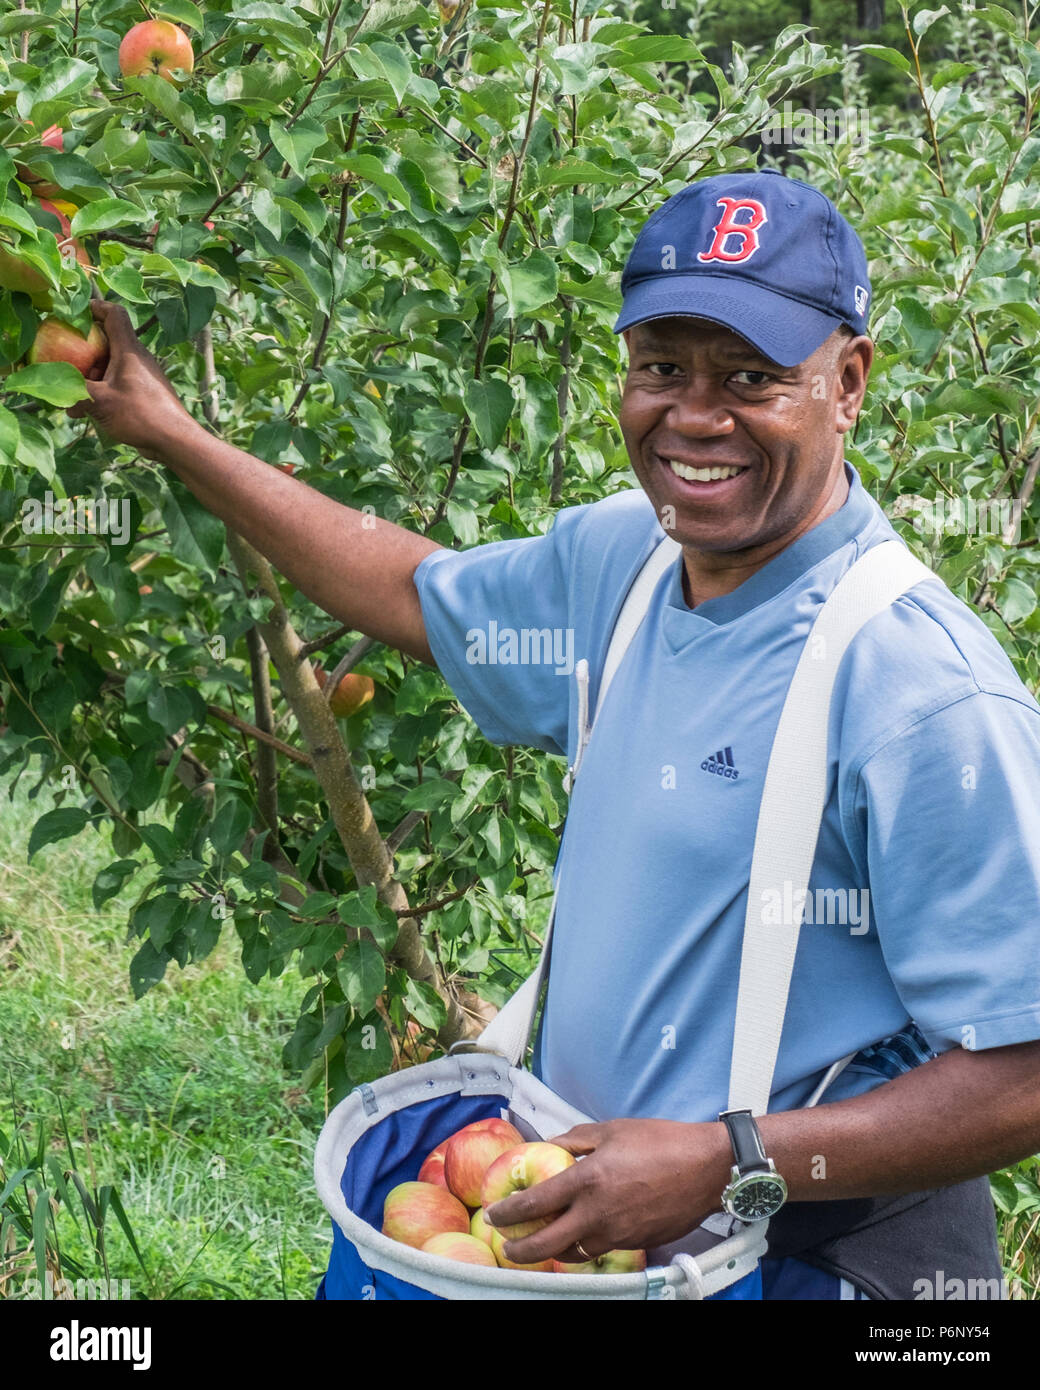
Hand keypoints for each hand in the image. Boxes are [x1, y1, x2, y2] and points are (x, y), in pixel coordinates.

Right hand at [67, 299, 202, 460]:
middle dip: (84, 353)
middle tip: (68, 368)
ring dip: (90, 379)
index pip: (114, 315)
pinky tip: (85, 413)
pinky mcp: (144, 393)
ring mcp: (142, 376)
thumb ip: (75, 390)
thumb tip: (55, 386)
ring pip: (110, 367)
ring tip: (73, 401)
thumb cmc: (141, 415)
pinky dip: (101, 393)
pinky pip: (117, 385)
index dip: (96, 307)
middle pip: (107, 342)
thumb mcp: (100, 402)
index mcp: (128, 350)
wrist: (175, 441)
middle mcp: (137, 358)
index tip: (76, 312)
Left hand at [483, 1118, 732, 1265]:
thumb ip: (575, 1139)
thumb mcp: (612, 1129)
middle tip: (507, 1246)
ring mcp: (617, 1234)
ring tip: (542, 1242)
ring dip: (553, 1251)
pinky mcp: (636, 1243)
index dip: (508, 1213)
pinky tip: (580, 1236)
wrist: (707, 1168)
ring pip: (573, 1252)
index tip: (493, 1216)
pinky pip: (600, 1250)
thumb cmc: (660, 1141)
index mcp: (587, 1180)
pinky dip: (584, 1247)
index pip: (535, 1204)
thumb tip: (548, 1146)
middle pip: (546, 1243)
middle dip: (520, 1249)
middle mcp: (597, 1213)